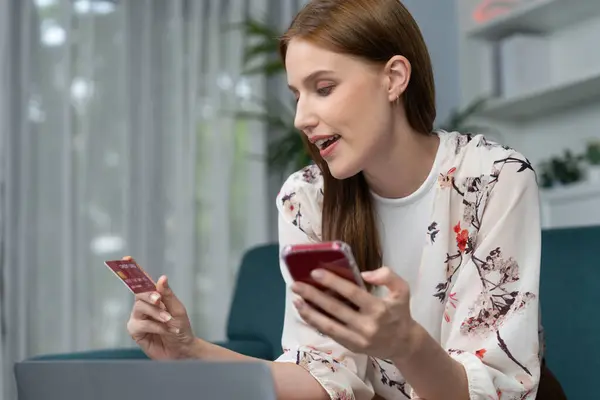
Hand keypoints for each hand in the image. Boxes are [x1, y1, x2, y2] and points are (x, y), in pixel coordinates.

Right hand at [125, 258, 199, 359]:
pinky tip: (164, 331)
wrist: (182, 349)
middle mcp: (144, 306)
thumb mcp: (178, 309)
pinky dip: (154, 326)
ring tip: (169, 321)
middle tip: (159, 300)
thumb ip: (168, 295)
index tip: (126, 258)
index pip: (143, 281)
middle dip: (150, 296)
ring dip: (156, 314)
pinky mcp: (136, 331)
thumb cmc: (181, 328)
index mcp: (155, 297)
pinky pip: (140, 324)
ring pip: (140, 308)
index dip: (133, 270)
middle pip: (139, 294)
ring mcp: (138, 318)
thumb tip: (161, 278)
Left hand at [291, 266, 418, 360]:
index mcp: (379, 309)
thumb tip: (364, 274)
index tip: (315, 272)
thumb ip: (387, 277)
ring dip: (310, 312)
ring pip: (329, 325)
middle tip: (296, 285)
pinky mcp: (351, 346)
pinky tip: (304, 313)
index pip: (352, 293)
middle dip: (313, 296)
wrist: (404, 343)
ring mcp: (357, 338)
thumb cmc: (400, 313)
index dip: (333, 282)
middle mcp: (367, 325)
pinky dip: (315, 323)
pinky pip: (330, 334)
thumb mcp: (402, 290)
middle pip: (335, 309)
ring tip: (295, 300)